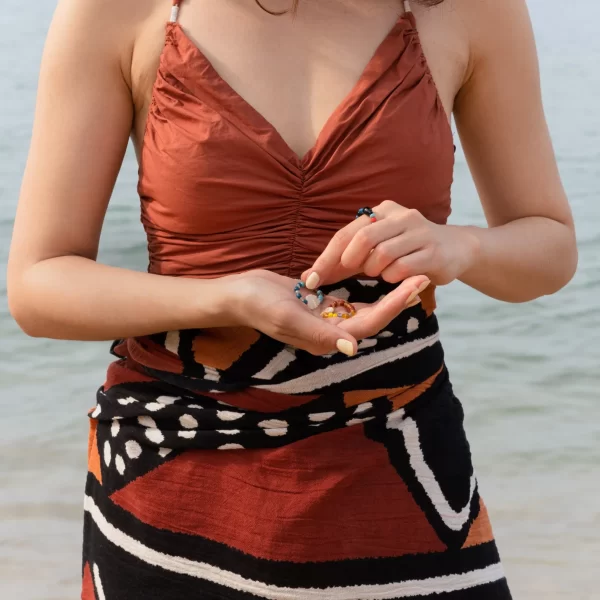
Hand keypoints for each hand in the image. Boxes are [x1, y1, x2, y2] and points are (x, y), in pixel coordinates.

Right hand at [224, 270, 428, 356]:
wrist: (237, 295)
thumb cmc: (258, 305)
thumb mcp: (288, 317)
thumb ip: (320, 333)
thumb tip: (352, 348)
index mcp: (325, 338)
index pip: (369, 322)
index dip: (394, 304)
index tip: (415, 284)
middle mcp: (330, 332)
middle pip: (373, 316)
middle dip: (398, 297)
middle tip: (422, 274)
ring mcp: (325, 319)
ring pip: (364, 308)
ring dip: (386, 292)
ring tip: (408, 273)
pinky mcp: (320, 306)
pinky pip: (349, 300)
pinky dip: (365, 289)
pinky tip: (379, 275)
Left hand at [302, 200, 479, 287]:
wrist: (456, 249)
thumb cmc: (407, 250)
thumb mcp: (378, 246)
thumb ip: (349, 257)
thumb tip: (312, 275)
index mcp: (383, 211)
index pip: (347, 233)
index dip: (326, 257)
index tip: (310, 279)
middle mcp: (401, 216)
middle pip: (363, 238)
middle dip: (350, 262)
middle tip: (350, 273)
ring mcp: (420, 233)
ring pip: (382, 254)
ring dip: (375, 270)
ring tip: (380, 273)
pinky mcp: (433, 252)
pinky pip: (402, 268)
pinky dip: (393, 277)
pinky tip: (396, 277)